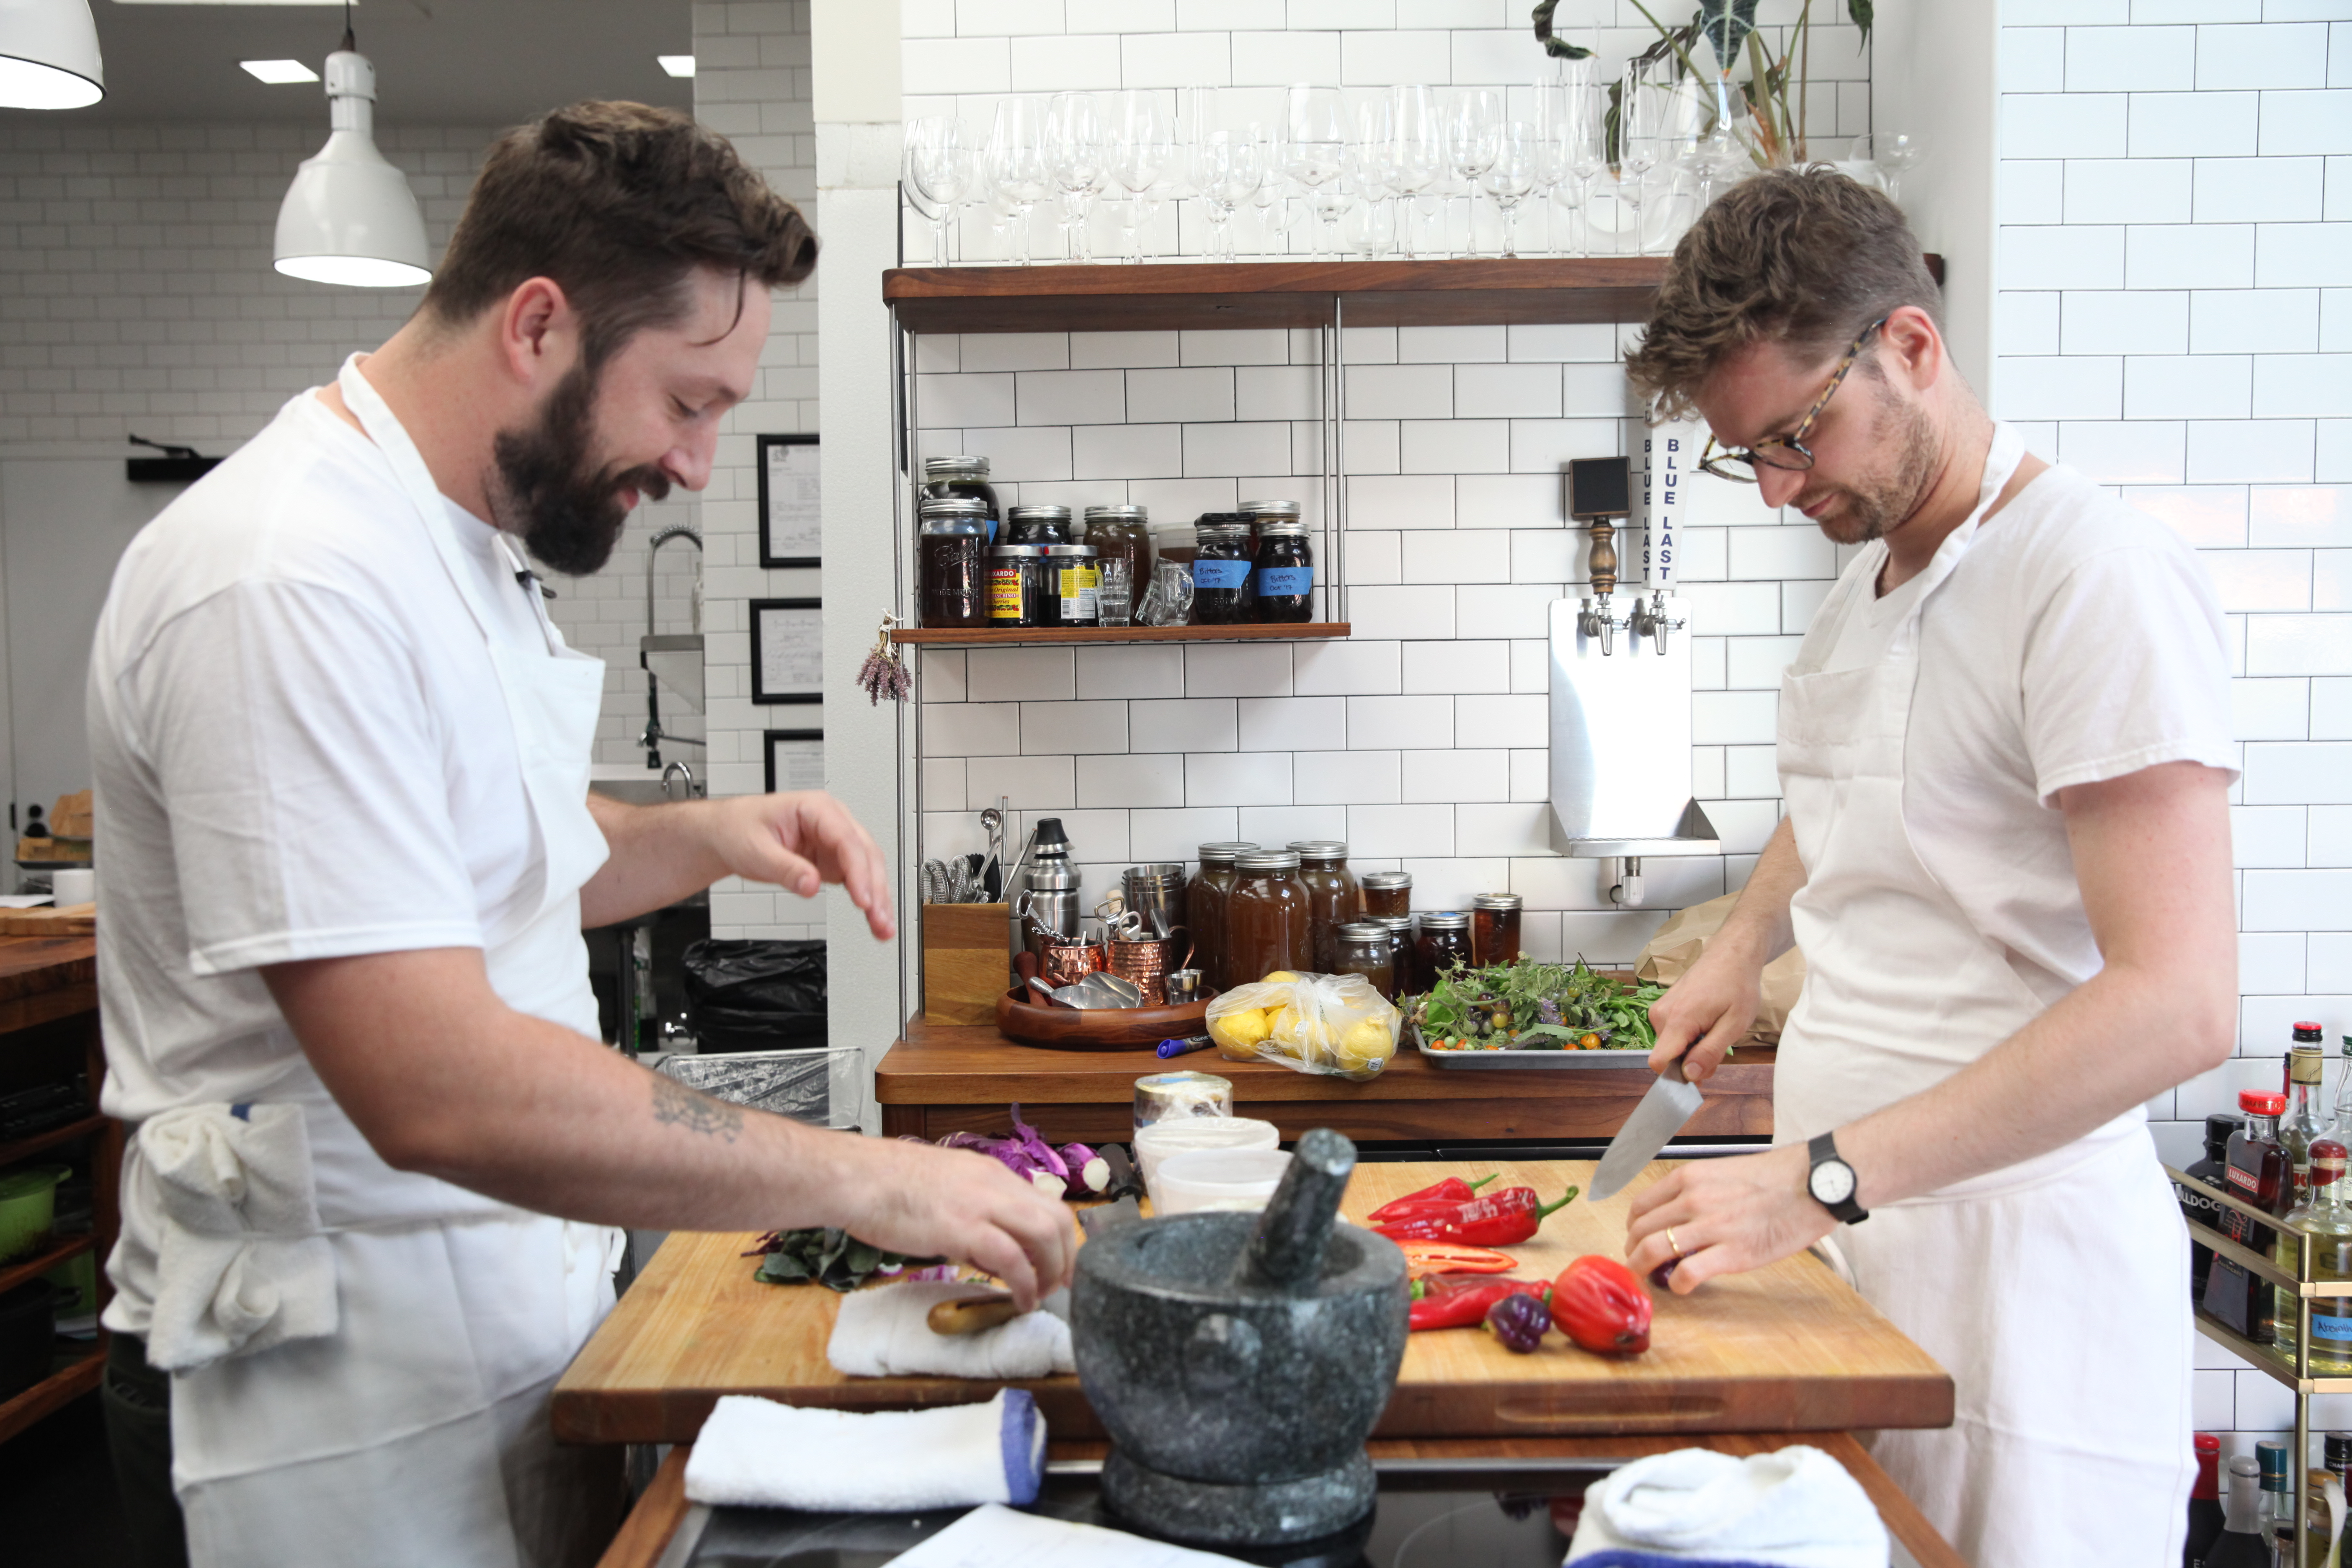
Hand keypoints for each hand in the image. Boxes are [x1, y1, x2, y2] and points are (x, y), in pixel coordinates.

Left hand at [707, 791, 894, 939]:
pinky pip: (858, 880)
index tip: (863, 899)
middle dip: (876, 889)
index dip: (859, 871)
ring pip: (868, 868)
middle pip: (866, 854)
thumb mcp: (756, 850)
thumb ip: (786, 868)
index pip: (847, 839)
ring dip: (878, 898)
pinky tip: (874, 920)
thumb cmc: (740, 830)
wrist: (730, 833)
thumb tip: (811, 885)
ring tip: (883, 928)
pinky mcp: (833, 861)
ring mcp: (835, 842)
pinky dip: (867, 900)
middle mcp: (833, 822)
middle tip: (879, 919)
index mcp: (816, 808)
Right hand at [830, 1137, 1077, 1311]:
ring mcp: (980, 1204)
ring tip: (1040, 1296)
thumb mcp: (945, 1191)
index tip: (1060, 1265)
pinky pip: (1011, 1258)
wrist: (856, 1179)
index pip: (1046, 1203)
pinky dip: (1025, 1284)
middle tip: (1060, 1286)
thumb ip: (974, 1216)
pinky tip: (1020, 1301)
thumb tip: (992, 1256)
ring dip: (1051, 1272)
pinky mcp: (962, 1228)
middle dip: (1067, 1258)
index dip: (1061, 1238)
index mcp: (990, 1174)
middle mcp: (994, 1184)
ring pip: (1044, 1234)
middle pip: (1056, 1218)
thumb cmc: (886, 1187)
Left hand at [1624, 1143, 1833, 1293]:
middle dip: (1632, 1252)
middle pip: (1640, 1231)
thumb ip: (1697, 1191)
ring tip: (1648, 1278)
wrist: (1813, 1183)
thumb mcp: (1723, 1172)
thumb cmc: (1774, 1178)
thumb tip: (1678, 1213)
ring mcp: (1711, 1227)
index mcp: (1689, 1178)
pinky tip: (1683, 1287)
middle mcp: (1693, 1200)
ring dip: (1644, 1269)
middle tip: (1637, 1264)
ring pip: (1653, 1251)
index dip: (1632, 1228)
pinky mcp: (1733, 1253)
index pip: (1640, 1206)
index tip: (1635, 1239)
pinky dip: (1677, 1285)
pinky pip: (1687, 1274)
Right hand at [1645, 933, 1762, 1085]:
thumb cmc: (1738, 987)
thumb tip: (1689, 1076)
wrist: (1731, 955)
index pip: (1658, 1062)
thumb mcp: (1734, 1025)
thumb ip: (1710, 1052)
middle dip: (1691, 1060)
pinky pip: (1671, 1032)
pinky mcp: (1663, 1006)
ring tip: (1715, 1030)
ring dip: (1691, 1047)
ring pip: (1670, 1045)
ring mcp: (1660, 1009)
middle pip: (1668, 1056)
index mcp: (1678, 1020)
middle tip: (1719, 1047)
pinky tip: (1706, 1022)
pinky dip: (1688, 1036)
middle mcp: (1661, 1015)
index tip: (1701, 1072)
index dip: (1678, 1075)